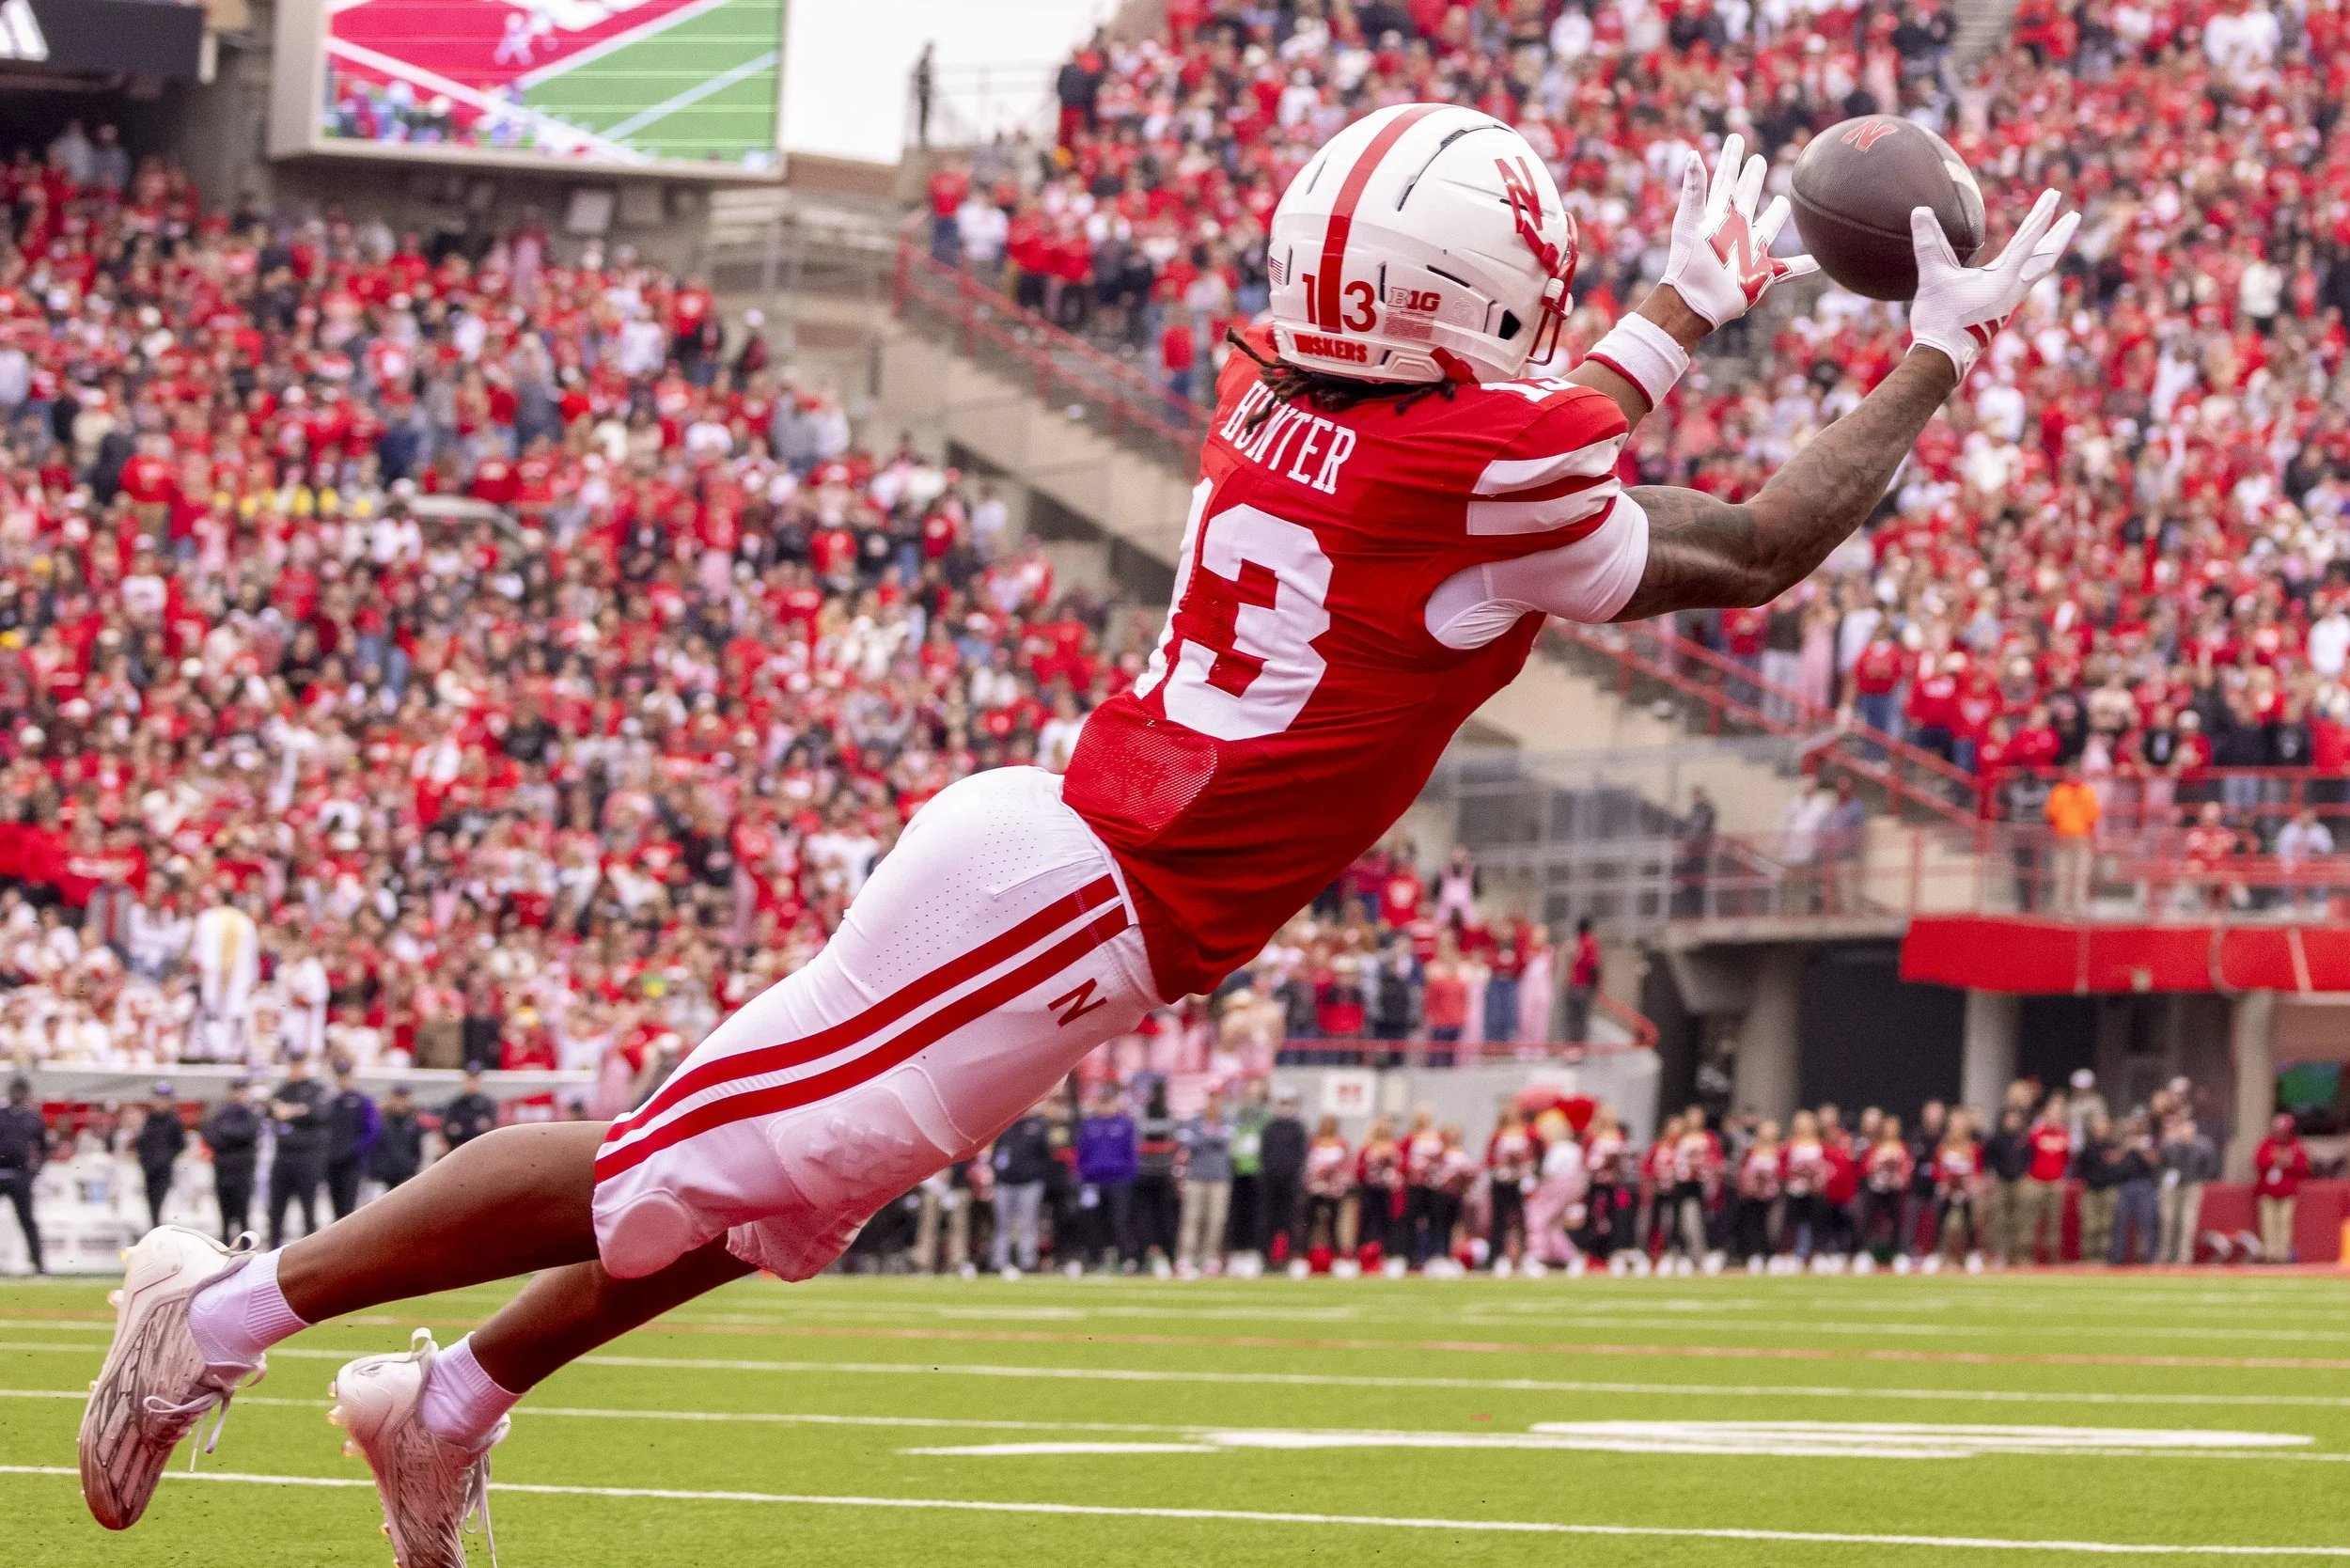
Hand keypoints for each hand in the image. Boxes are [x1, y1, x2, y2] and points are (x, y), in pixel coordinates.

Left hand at [1659, 133, 1817, 328]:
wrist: (1694, 300)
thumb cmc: (1689, 262)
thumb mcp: (1689, 221)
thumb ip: (1693, 188)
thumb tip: (1693, 154)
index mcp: (1718, 215)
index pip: (1726, 179)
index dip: (1731, 158)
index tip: (1736, 138)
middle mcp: (1735, 229)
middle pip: (1746, 196)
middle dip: (1752, 178)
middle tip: (1759, 160)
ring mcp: (1749, 251)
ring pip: (1767, 228)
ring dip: (1776, 216)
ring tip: (1783, 203)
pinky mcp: (1761, 274)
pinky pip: (1789, 270)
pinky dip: (1804, 267)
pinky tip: (1819, 262)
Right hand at [1907, 187, 2078, 377]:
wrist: (1943, 356)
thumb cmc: (1939, 318)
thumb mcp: (1932, 277)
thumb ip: (1928, 244)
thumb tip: (1919, 211)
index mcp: (2002, 279)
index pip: (2027, 240)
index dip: (2041, 216)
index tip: (2054, 197)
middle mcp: (2013, 288)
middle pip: (2045, 257)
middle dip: (2059, 235)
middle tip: (2075, 216)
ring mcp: (2011, 298)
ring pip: (2039, 269)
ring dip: (2051, 249)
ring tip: (2061, 234)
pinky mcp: (2004, 305)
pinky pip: (2028, 279)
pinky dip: (2036, 264)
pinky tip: (2031, 262)